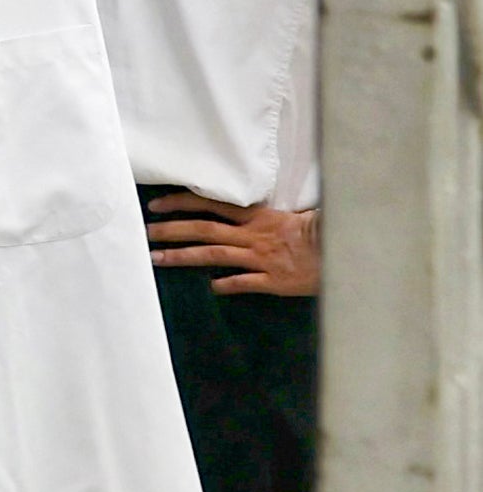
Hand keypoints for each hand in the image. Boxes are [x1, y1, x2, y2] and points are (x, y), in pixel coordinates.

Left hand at [146, 187, 317, 296]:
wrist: (347, 250)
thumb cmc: (322, 231)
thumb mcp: (293, 216)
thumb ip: (265, 216)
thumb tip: (239, 209)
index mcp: (258, 217)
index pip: (212, 204)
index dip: (183, 203)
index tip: (157, 205)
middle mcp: (253, 236)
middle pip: (204, 229)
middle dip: (172, 230)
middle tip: (145, 232)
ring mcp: (262, 258)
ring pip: (214, 254)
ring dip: (183, 256)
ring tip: (156, 258)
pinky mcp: (274, 280)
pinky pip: (244, 282)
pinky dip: (226, 285)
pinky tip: (210, 288)